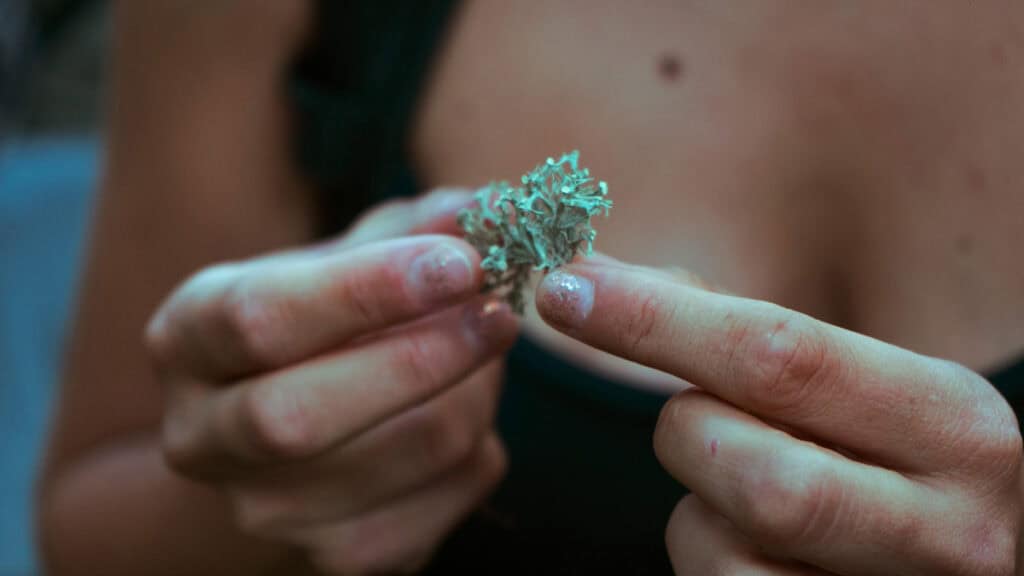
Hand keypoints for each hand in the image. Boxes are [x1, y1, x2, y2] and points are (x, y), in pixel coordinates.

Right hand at [145, 190, 518, 574]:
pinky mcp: (340, 557)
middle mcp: (203, 437)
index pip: (262, 318)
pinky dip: (483, 443)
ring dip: (476, 391)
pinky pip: (452, 493)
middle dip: (425, 356)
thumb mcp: (346, 260)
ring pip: (408, 452)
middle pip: (301, 416)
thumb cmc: (320, 327)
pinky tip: (466, 408)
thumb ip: (411, 230)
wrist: (291, 435)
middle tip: (500, 311)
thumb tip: (487, 208)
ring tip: (484, 349)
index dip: (369, 290)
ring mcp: (266, 512)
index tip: (461, 261)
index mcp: (189, 339)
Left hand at [535, 259, 1021, 574]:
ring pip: (720, 547)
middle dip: (688, 430)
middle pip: (749, 470)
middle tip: (702, 418)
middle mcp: (949, 531)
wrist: (985, 561)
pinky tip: (762, 549)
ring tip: (752, 495)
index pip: (780, 357)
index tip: (568, 286)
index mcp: (953, 425)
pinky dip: (709, 558)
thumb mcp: (874, 393)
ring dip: (697, 507)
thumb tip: (606, 281)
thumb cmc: (904, 466)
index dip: (654, 320)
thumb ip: (758, 340)